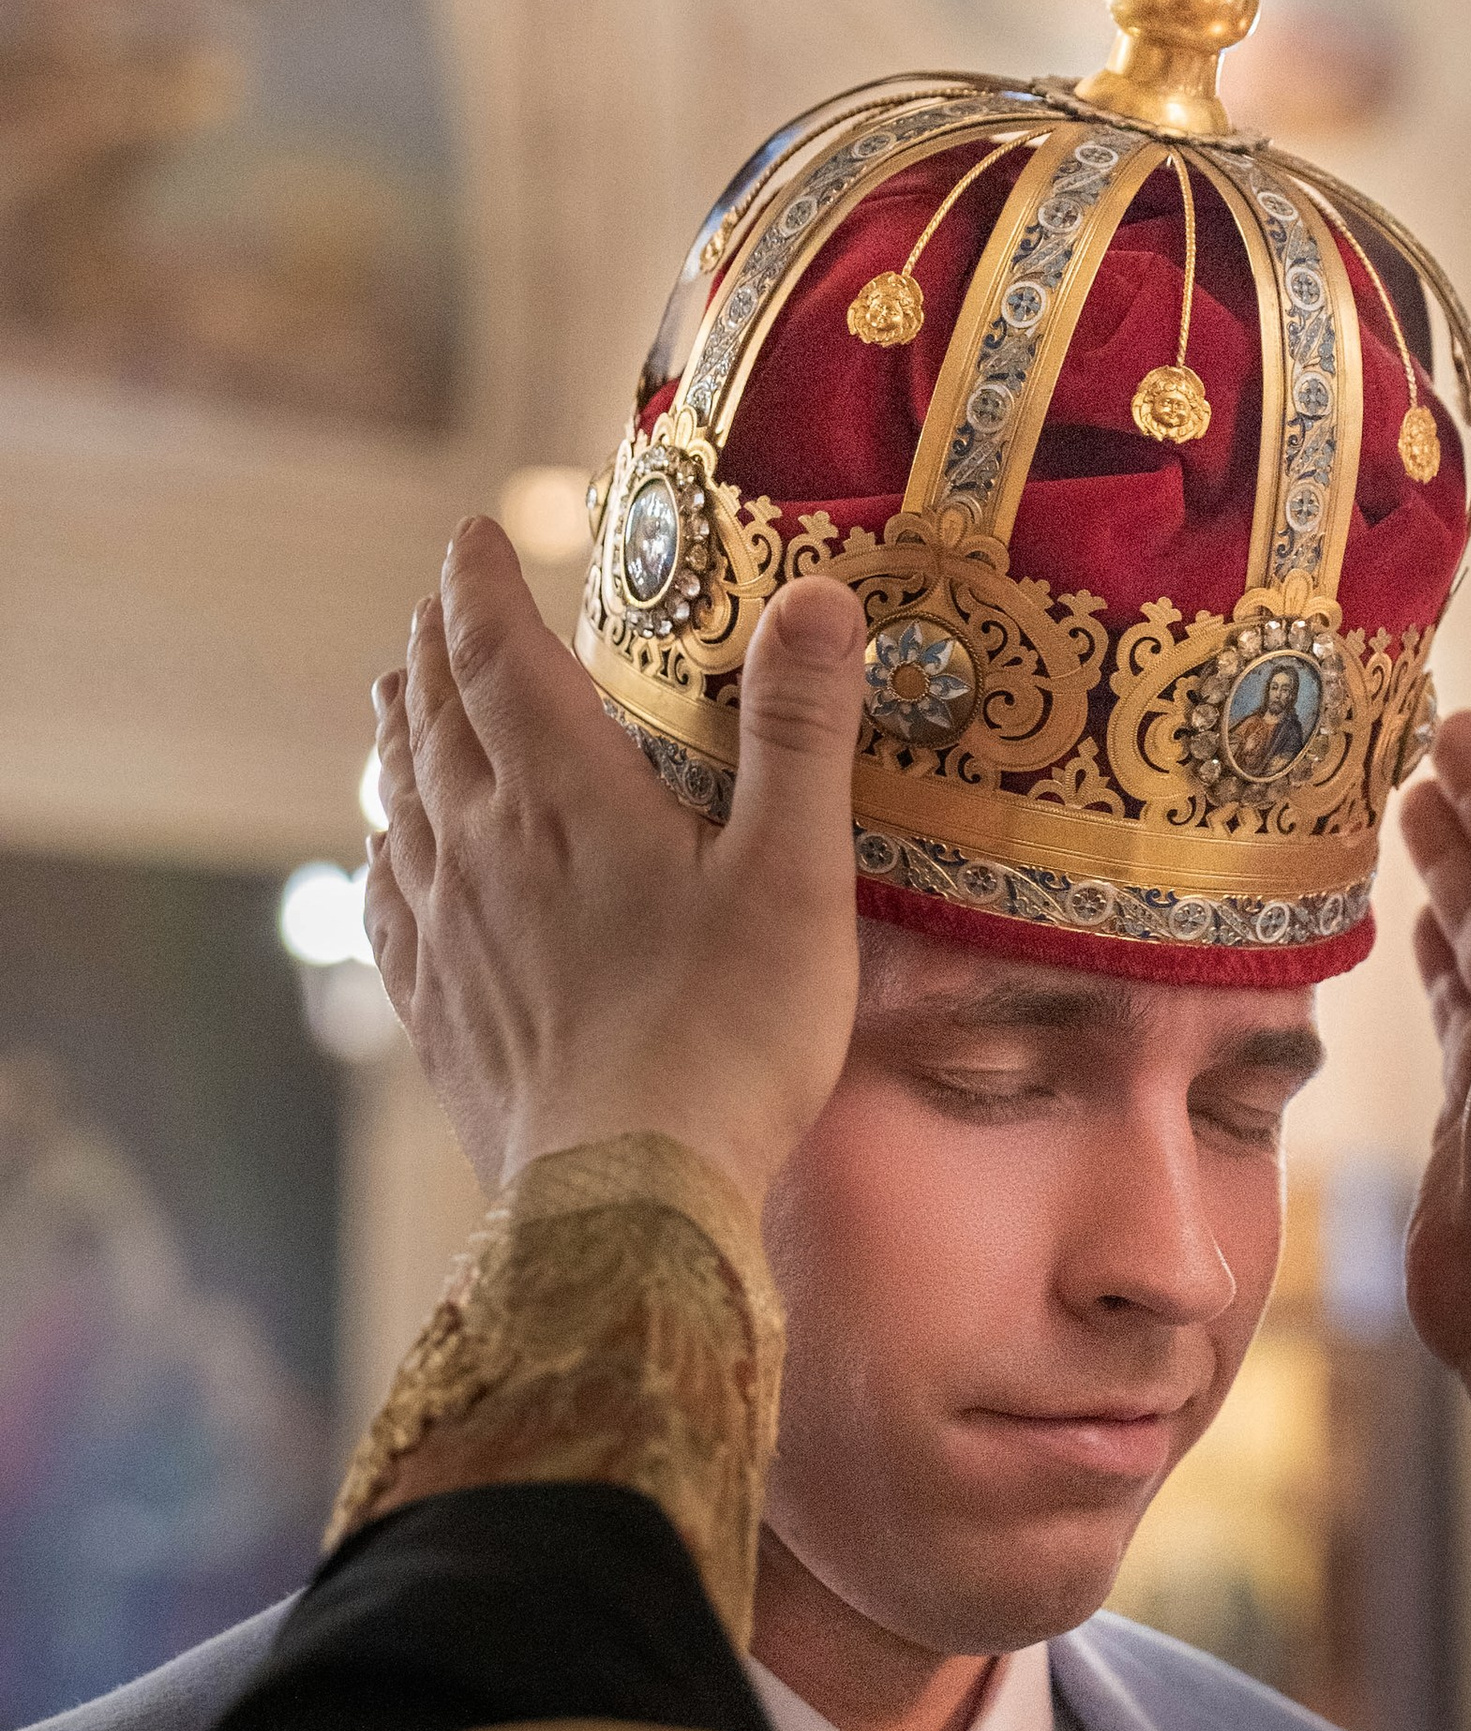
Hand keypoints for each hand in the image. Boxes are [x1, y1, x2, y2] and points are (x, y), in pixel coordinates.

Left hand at [366, 518, 866, 1210]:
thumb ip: (801, 729)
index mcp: (563, 799)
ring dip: (404, 735)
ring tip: (405, 699)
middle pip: (434, 718)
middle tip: (444, 606)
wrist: (628, 1195)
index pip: (497, 657)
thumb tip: (820, 594)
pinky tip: (395, 851)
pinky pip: (391, 898)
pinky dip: (389, 845)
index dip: (480, 586)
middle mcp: (481, 847)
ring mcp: (447, 931)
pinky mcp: (437, 1006)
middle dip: (437, 647)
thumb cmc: (728, 1034)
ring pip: (402, 799)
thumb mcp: (796, 873)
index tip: (473, 535)